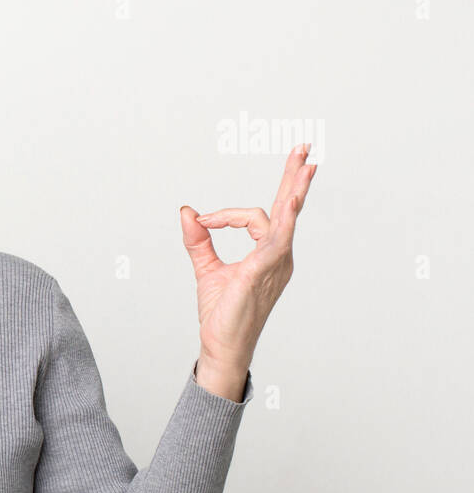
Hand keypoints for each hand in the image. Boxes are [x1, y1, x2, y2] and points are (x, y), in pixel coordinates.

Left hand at [179, 142, 316, 378]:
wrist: (221, 344)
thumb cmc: (222, 314)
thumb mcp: (206, 269)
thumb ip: (199, 240)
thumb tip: (188, 212)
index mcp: (268, 254)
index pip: (257, 217)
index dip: (227, 214)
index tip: (203, 221)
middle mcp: (279, 256)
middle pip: (288, 209)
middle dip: (294, 177)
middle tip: (303, 148)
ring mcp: (276, 263)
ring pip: (284, 217)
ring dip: (294, 189)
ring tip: (305, 163)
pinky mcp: (263, 270)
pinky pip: (277, 238)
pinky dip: (283, 218)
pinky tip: (291, 201)